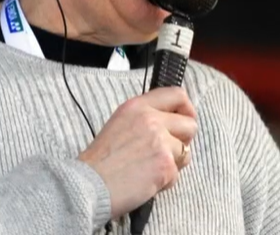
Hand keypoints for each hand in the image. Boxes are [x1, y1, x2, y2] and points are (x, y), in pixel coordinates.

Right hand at [78, 87, 196, 218]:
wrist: (89, 184)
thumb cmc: (101, 160)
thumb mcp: (120, 123)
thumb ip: (145, 117)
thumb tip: (170, 121)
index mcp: (137, 106)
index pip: (177, 94)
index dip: (186, 108)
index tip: (185, 119)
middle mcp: (151, 118)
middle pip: (190, 124)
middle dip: (184, 140)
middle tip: (168, 151)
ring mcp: (160, 140)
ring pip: (187, 151)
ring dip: (174, 163)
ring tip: (151, 168)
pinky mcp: (165, 164)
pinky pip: (177, 174)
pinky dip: (165, 182)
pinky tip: (146, 181)